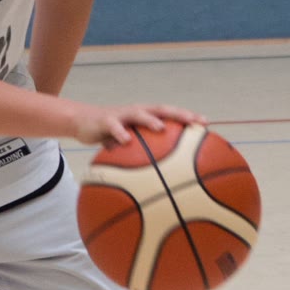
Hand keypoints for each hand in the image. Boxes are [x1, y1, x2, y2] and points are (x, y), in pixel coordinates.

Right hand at [66, 102, 204, 148]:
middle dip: (179, 115)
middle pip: (162, 110)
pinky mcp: (105, 121)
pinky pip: (113, 127)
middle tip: (194, 122)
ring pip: (139, 114)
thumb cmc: (112, 136)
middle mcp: (137, 112)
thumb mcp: (129, 144)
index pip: (171, 114)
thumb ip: (143, 155)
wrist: (82, 121)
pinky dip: (120, 133)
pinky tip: (125, 141)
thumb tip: (164, 180)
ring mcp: (122, 115)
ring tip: (161, 128)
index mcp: (146, 116)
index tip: (206, 124)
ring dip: (150, 120)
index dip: (188, 117)